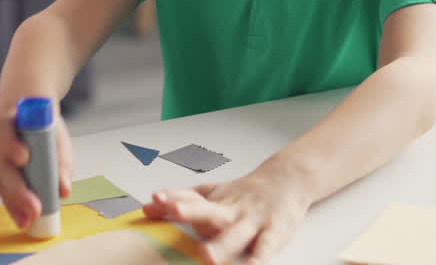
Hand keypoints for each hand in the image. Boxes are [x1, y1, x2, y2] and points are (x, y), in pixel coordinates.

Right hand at [0, 103, 72, 229]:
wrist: (27, 103)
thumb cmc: (43, 122)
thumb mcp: (57, 135)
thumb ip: (61, 162)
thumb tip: (63, 190)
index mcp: (12, 120)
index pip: (8, 132)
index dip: (13, 145)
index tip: (24, 158)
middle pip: (3, 164)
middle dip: (18, 190)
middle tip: (34, 209)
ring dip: (10, 201)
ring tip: (23, 220)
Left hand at [143, 160, 313, 264]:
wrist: (287, 180)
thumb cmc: (245, 192)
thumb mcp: (213, 193)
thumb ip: (182, 200)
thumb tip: (148, 207)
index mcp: (216, 201)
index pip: (191, 198)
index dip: (173, 198)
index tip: (154, 201)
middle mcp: (232, 210)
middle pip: (209, 210)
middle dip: (191, 211)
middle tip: (173, 210)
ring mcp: (253, 221)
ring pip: (235, 233)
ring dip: (222, 244)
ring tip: (207, 256)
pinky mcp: (274, 233)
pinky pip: (265, 248)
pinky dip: (259, 259)